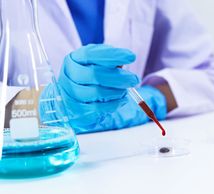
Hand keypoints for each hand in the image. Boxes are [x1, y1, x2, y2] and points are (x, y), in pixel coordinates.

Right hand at [51, 44, 166, 133]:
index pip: (92, 54)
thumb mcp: (98, 64)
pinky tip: (122, 100)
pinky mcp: (76, 109)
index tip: (131, 57)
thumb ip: (109, 61)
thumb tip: (125, 61)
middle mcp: (69, 74)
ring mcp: (70, 93)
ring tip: (126, 90)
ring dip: (117, 92)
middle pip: (95, 74)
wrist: (74, 98)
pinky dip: (114, 104)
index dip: (113, 55)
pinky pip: (98, 108)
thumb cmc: (90, 77)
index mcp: (74, 58)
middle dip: (119, 77)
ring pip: (97, 92)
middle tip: (134, 79)